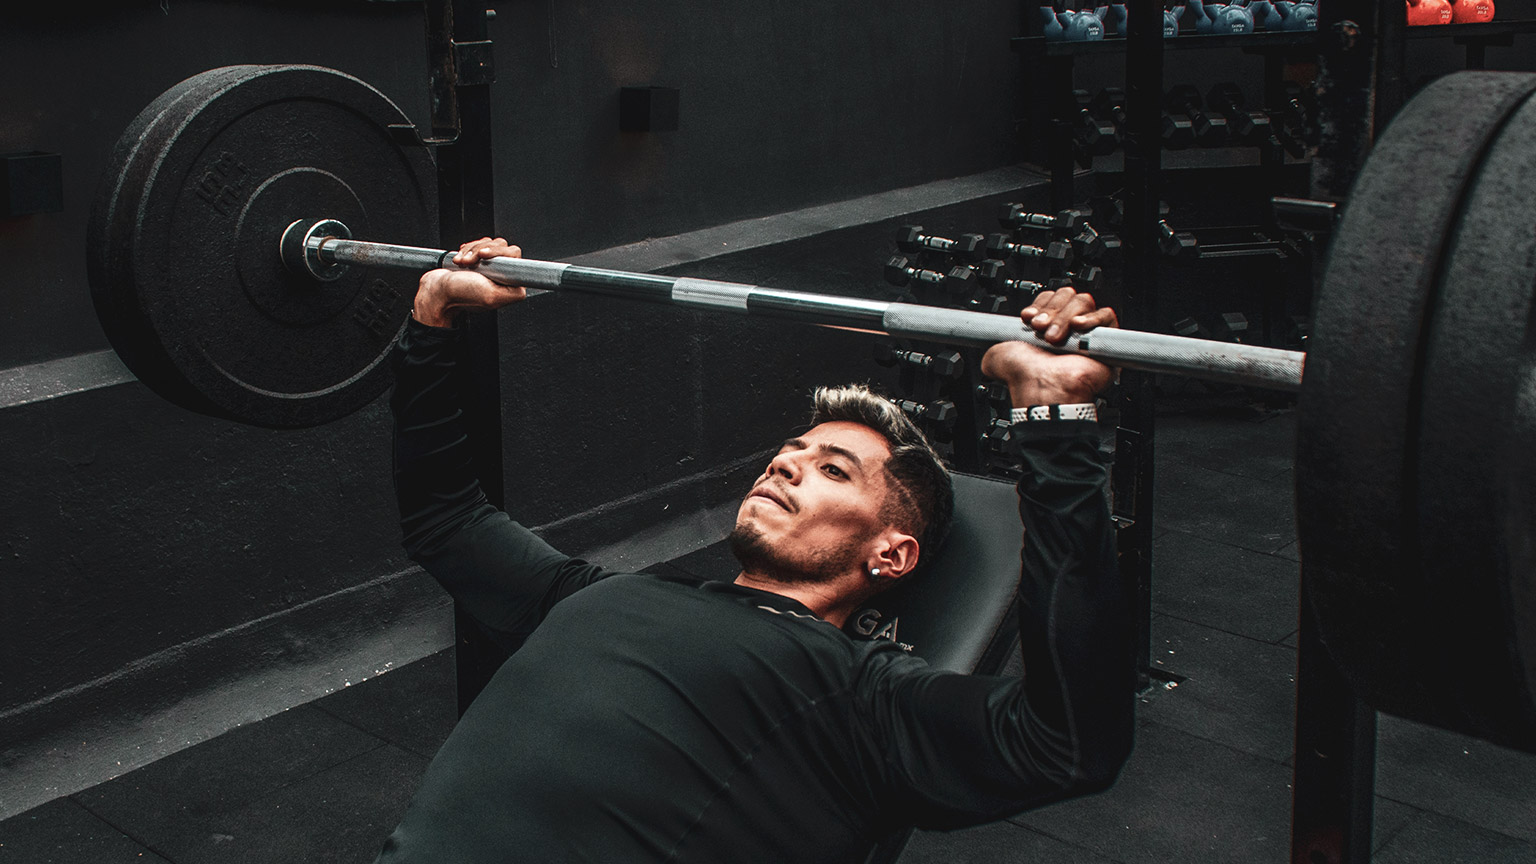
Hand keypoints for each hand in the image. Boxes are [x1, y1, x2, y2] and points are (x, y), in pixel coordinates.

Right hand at [412, 237, 527, 327]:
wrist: (437, 291)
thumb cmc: (459, 294)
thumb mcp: (491, 296)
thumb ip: (513, 292)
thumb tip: (524, 283)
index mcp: (508, 285)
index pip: (514, 256)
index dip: (498, 253)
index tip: (485, 259)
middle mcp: (501, 275)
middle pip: (502, 246)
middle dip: (482, 250)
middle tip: (471, 262)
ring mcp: (490, 266)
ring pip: (489, 243)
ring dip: (472, 250)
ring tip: (463, 263)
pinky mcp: (478, 260)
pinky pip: (478, 243)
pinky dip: (467, 249)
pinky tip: (461, 261)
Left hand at [980, 287, 1118, 405]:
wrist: (1043, 388)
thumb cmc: (1025, 377)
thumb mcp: (998, 353)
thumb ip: (995, 342)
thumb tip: (990, 348)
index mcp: (1046, 330)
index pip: (1051, 297)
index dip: (1040, 303)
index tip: (1028, 318)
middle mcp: (1067, 331)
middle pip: (1068, 295)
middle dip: (1051, 310)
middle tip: (1040, 329)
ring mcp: (1087, 335)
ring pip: (1084, 302)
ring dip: (1065, 317)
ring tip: (1055, 337)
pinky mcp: (1106, 342)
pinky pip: (1107, 316)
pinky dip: (1091, 318)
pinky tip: (1077, 329)